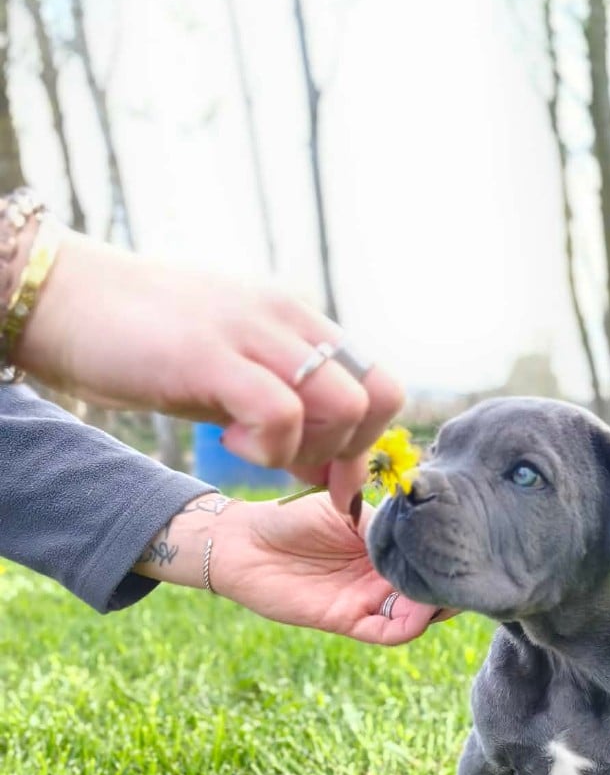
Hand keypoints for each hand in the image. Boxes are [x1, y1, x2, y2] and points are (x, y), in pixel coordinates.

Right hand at [15, 229, 400, 501]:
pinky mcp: (211, 354)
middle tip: (295, 467)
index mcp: (297, 321)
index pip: (380, 382)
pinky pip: (282, 411)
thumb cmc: (145, 341)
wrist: (64, 299)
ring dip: (310, 449)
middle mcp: (287, 319)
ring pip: (344, 402)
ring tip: (253, 447)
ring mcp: (252, 332)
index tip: (327, 474)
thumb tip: (326, 467)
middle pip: (377, 395)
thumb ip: (283, 410)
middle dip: (348, 453)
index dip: (366, 441)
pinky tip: (231, 442)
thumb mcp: (231, 374)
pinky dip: (270, 447)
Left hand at [134, 492, 441, 645]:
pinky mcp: (349, 620)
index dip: (452, 554)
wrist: (245, 543)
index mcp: (386, 546)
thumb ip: (389, 517)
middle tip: (470, 573)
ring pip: (417, 614)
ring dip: (435, 607)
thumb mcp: (349, 505)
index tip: (473, 544)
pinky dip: (409, 626)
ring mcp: (368, 600)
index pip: (431, 556)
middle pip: (432, 589)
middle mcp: (382, 576)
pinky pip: (388, 632)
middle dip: (452, 584)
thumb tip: (431, 517)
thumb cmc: (292, 517)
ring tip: (447, 591)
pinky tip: (420, 612)